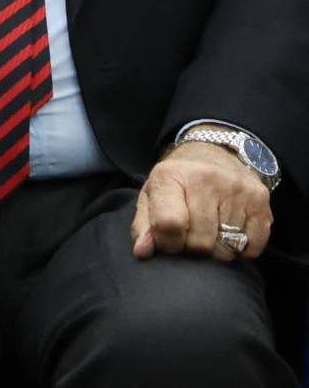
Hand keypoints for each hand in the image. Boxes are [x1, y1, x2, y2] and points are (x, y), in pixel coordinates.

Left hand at [132, 141, 272, 261]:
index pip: (169, 223)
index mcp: (171, 176)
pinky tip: (231, 232)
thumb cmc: (179, 181)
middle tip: (190, 236)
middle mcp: (206, 179)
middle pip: (200, 242)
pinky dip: (241, 249)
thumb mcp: (152, 194)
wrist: (216, 152)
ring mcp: (237, 189)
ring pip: (226, 248)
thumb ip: (144, 225)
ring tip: (210, 232)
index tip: (169, 241)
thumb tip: (142, 251)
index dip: (167, 243)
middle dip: (192, 248)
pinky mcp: (260, 200)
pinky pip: (252, 247)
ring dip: (216, 249)